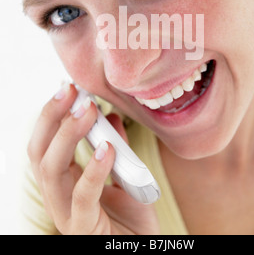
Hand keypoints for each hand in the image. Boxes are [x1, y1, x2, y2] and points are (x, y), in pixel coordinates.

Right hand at [27, 84, 159, 234]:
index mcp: (64, 181)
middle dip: (51, 117)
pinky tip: (106, 149)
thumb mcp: (124, 175)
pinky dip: (92, 170)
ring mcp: (66, 214)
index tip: (68, 87)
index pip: (45, 143)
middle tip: (70, 90)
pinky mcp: (82, 230)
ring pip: (50, 171)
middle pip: (38, 153)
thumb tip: (111, 116)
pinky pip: (82, 198)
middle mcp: (58, 196)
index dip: (52, 114)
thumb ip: (116, 148)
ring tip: (87, 111)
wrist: (142, 251)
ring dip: (67, 136)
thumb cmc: (132, 218)